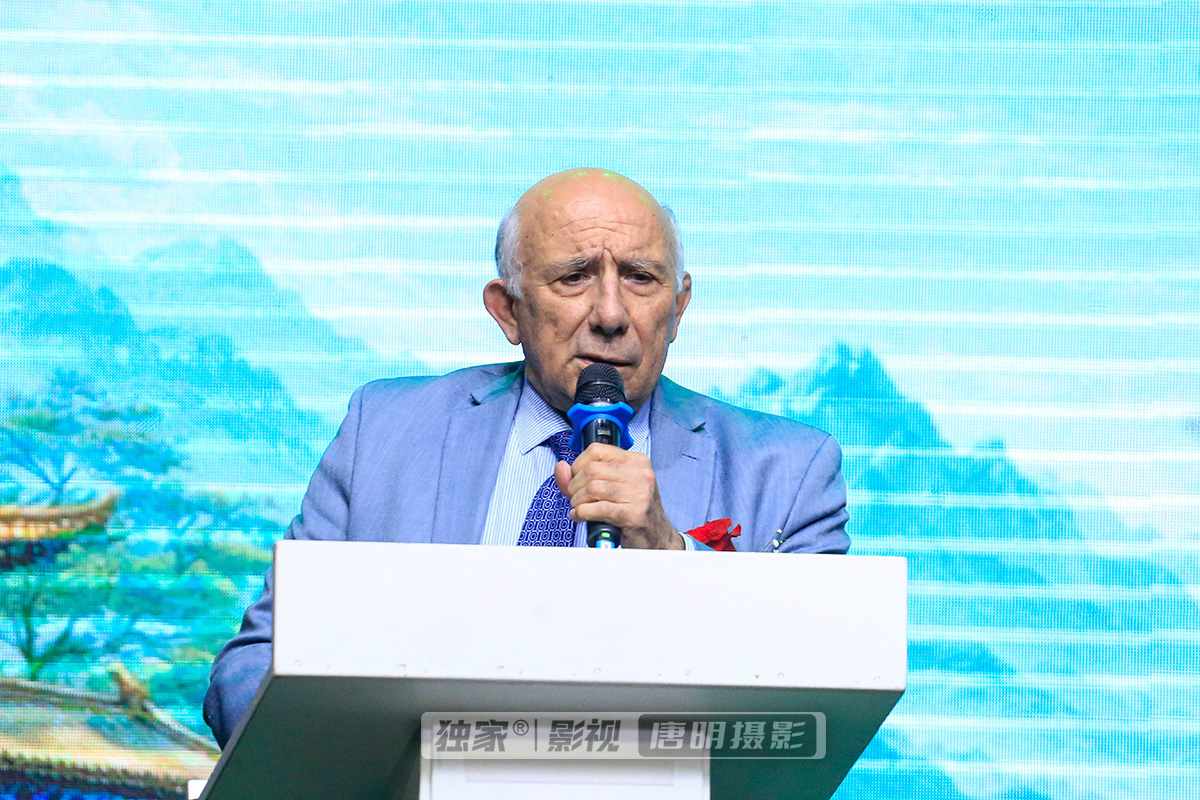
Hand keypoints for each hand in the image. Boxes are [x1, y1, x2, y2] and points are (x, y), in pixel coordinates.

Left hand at [554, 443, 683, 549]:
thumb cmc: (633, 511)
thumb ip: (582, 476)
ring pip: (592, 488)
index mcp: (636, 461)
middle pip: (591, 470)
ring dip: (577, 501)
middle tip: (576, 498)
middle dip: (575, 486)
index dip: (578, 464)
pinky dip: (581, 513)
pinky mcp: (633, 514)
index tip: (576, 478)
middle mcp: (640, 473)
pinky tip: (580, 516)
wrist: (656, 537)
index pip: (597, 450)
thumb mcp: (611, 487)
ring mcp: (639, 493)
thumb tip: (561, 467)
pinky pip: (597, 508)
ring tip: (579, 508)